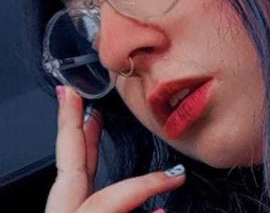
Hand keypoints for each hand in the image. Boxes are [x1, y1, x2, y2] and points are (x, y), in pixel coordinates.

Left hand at [45, 85, 185, 212]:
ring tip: (88, 116)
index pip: (108, 197)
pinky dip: (83, 166)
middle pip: (69, 164)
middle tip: (70, 92)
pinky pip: (73, 188)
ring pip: (69, 173)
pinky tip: (89, 155)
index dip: (145, 184)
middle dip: (71, 124)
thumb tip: (162, 210)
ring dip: (81, 140)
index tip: (174, 177)